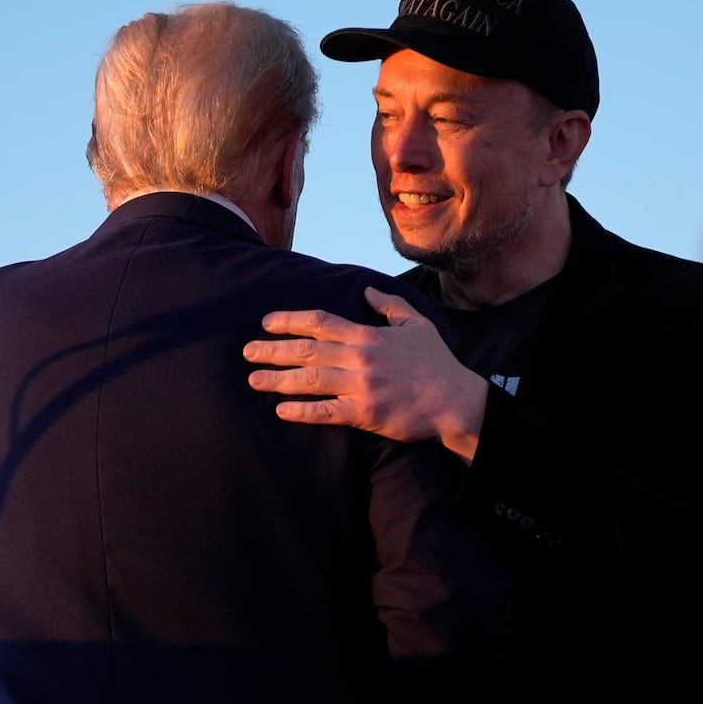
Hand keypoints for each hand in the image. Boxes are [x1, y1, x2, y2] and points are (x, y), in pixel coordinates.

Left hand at [243, 286, 486, 462]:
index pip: (320, 322)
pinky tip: (281, 410)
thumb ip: (389, 305)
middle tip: (247, 352)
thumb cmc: (437, 364)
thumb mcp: (416, 325)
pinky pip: (325, 411)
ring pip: (309, 380)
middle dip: (272, 350)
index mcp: (367, 336)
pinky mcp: (365, 413)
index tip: (267, 323)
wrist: (455, 402)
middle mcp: (359, 358)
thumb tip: (366, 290)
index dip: (289, 321)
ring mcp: (360, 386)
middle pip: (305, 350)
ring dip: (277, 379)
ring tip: (253, 380)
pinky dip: (301, 411)